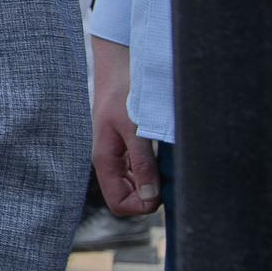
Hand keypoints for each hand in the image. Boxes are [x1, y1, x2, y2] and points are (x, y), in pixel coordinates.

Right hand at [90, 36, 158, 215]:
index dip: (142, 205)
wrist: (119, 65)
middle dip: (148, 196)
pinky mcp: (126, 145)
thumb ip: (142, 163)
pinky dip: (151, 171)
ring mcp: (117, 154)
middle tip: (167, 178)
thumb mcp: (135, 129)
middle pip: (127, 198)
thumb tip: (149, 197)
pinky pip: (137, 171)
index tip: (161, 191)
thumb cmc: (124, 93)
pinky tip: (161, 156)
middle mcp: (109, 161)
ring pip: (134, 186)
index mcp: (104, 160)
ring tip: (165, 165)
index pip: (120, 204)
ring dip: (151, 183)